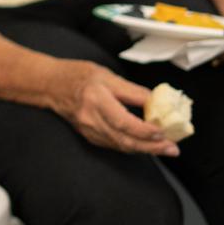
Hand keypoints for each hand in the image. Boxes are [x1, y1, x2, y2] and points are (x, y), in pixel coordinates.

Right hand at [45, 60, 179, 156]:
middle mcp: (91, 118)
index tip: (163, 131)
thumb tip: (156, 101)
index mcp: (96, 99)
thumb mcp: (107, 75)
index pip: (123, 121)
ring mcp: (89, 129)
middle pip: (124, 140)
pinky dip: (131, 146)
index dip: (145, 130)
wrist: (51, 85)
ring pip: (120, 146)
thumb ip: (131, 90)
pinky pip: (113, 145)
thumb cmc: (78, 75)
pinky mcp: (88, 135)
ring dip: (145, 149)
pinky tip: (144, 146)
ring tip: (164, 149)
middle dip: (151, 147)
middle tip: (172, 148)